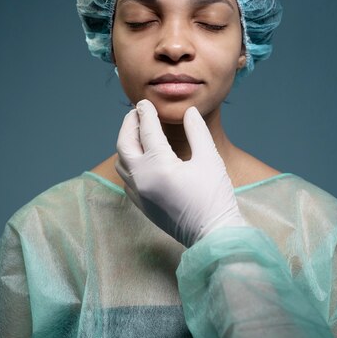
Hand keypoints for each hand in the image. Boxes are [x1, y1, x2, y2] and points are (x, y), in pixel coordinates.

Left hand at [115, 100, 246, 246]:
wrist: (214, 235)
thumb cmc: (215, 197)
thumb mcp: (210, 159)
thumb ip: (197, 132)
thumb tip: (189, 112)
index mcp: (158, 166)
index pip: (147, 131)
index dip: (146, 113)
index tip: (145, 102)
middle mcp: (143, 179)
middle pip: (124, 144)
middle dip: (129, 125)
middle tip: (136, 112)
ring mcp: (140, 195)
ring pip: (121, 163)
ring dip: (126, 144)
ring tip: (137, 132)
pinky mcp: (142, 206)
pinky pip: (126, 179)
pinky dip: (128, 163)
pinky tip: (140, 158)